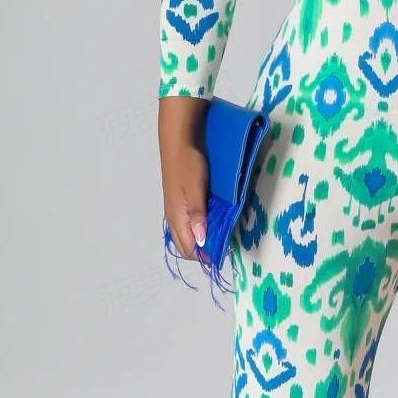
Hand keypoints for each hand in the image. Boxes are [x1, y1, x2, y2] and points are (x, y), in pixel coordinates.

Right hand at [159, 98, 209, 259]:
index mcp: (176, 217)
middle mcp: (173, 218)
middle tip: (223, 244)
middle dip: (203, 250)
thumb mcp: (196, 189)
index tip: (223, 252)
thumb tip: (201, 241)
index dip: (205, 256)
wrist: (178, 142)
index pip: (189, 249)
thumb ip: (198, 216)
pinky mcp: (180, 202)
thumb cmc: (188, 164)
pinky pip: (188, 224)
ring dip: (202, 239)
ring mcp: (175, 210)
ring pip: (187, 235)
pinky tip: (212, 221)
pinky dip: (199, 228)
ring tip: (219, 234)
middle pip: (186, 246)